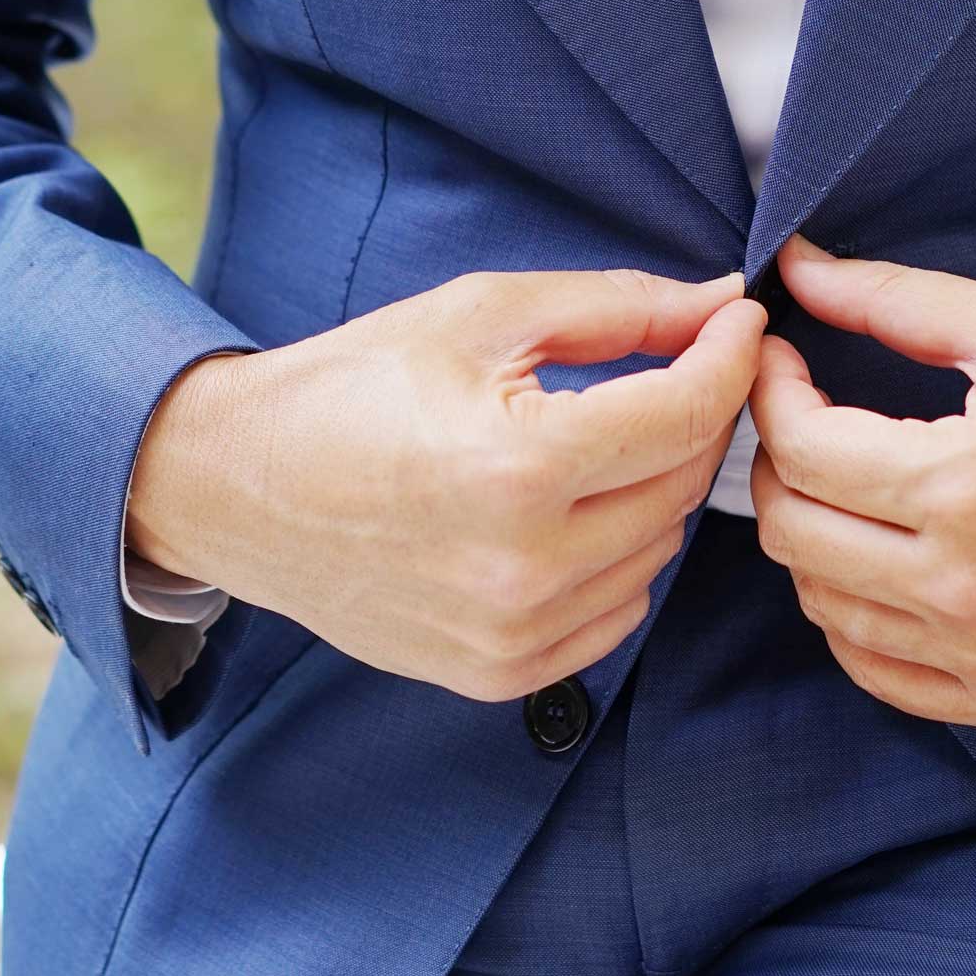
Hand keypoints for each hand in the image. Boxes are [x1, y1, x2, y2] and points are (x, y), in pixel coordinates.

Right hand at [126, 267, 765, 698]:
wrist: (235, 488)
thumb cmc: (352, 386)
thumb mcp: (481, 315)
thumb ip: (616, 308)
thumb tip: (719, 301)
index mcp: (519, 468)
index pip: (685, 414)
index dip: (730, 356)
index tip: (739, 323)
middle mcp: (523, 568)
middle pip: (682, 485)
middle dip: (692, 418)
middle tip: (674, 368)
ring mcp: (511, 635)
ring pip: (658, 553)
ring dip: (653, 489)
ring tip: (600, 441)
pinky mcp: (498, 675)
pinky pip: (616, 614)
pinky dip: (616, 558)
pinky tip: (569, 512)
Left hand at [747, 235, 975, 729]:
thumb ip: (898, 299)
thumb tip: (798, 268)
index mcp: (964, 485)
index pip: (802, 448)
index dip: (770, 392)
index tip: (781, 361)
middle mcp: (965, 585)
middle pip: (792, 532)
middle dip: (775, 464)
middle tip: (805, 420)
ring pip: (823, 605)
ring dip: (811, 537)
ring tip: (846, 487)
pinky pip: (877, 672)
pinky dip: (853, 618)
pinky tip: (877, 565)